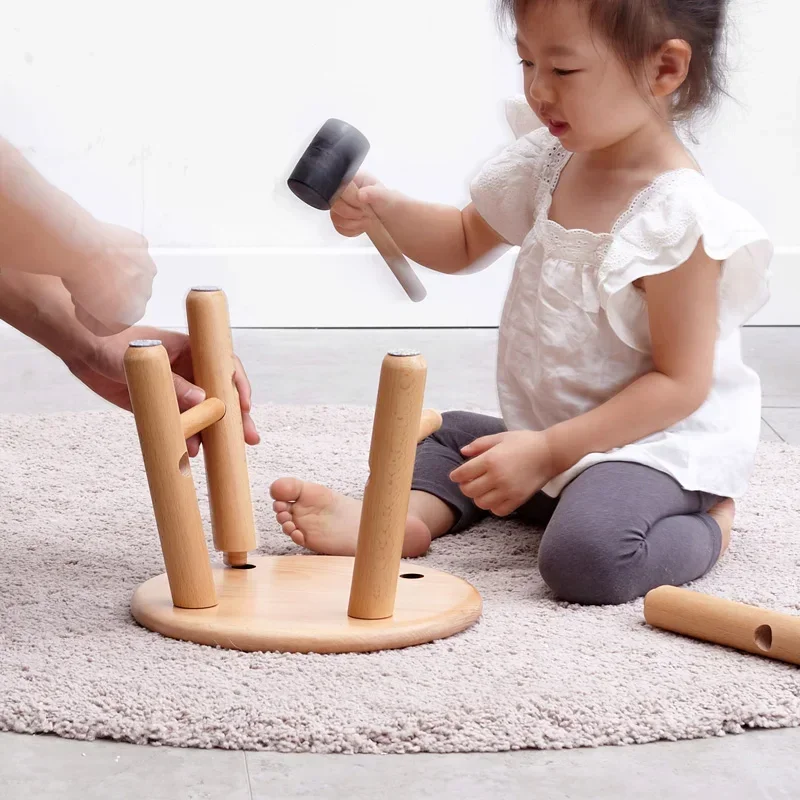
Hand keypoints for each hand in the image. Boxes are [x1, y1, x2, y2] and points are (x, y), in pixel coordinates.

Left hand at [61, 222, 156, 335]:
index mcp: (135, 313)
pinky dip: (121, 249)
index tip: (87, 300)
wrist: (80, 249)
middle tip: (92, 280)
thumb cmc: (81, 282)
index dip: (103, 308)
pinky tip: (105, 247)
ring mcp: (147, 267)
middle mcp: (147, 291)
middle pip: (130, 293)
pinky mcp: (142, 244)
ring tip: (96, 262)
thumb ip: (96, 322)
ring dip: (121, 269)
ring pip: (134, 271)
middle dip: (116, 289)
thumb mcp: (84, 315)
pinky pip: (132, 249)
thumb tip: (97, 314)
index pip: (121, 315)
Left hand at [66, 326, 259, 456]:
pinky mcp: (162, 407)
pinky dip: (189, 439)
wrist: (83, 349)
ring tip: (219, 453)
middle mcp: (190, 371)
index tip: (243, 406)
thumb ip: (173, 382)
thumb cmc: (113, 343)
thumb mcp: (145, 362)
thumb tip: (202, 401)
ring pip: (203, 414)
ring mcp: (177, 390)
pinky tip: (192, 451)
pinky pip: (181, 425)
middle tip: (249, 439)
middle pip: (221, 395)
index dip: (238, 386)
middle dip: (237, 418)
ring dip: (214, 433)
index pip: (225, 366)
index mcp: (192, 350)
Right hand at [330, 173, 397, 237]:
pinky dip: (352, 229)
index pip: (338, 186)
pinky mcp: (338, 218)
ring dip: (354, 222)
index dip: (351, 198)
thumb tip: (361, 194)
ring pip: (336, 217)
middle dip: (353, 212)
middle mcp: (342, 190)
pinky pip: (339, 227)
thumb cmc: (386, 202)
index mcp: (352, 178)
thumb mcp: (384, 196)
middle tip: (366, 211)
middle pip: (334, 203)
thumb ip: (374, 193)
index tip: (363, 203)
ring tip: (365, 217)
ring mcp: (338, 204)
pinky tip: (360, 223)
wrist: (386, 216)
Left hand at [449, 430, 555, 516]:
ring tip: (483, 489)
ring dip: (478, 497)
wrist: (550, 453)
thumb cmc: (524, 442)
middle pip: (469, 491)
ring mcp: (508, 491)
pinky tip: (495, 496)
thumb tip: (462, 451)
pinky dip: (493, 506)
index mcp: (490, 460)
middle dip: (465, 486)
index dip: (456, 476)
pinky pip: (497, 510)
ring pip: (481, 503)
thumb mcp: (500, 437)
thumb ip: (479, 445)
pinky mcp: (518, 500)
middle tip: (469, 481)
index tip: (456, 475)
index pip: (463, 474)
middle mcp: (497, 477)